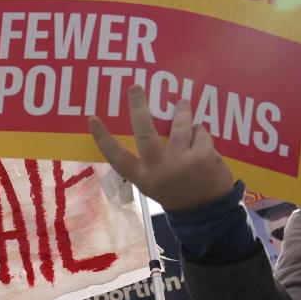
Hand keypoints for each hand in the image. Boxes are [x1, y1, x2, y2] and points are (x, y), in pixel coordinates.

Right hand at [89, 87, 234, 210]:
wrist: (208, 212)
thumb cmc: (177, 193)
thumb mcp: (154, 184)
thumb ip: (149, 161)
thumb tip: (149, 124)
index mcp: (143, 178)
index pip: (117, 157)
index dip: (103, 138)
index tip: (92, 118)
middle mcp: (160, 169)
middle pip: (145, 133)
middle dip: (139, 108)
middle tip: (135, 87)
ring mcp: (182, 162)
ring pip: (180, 126)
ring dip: (181, 112)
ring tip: (181, 103)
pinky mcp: (204, 156)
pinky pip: (200, 133)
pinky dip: (200, 132)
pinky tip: (200, 137)